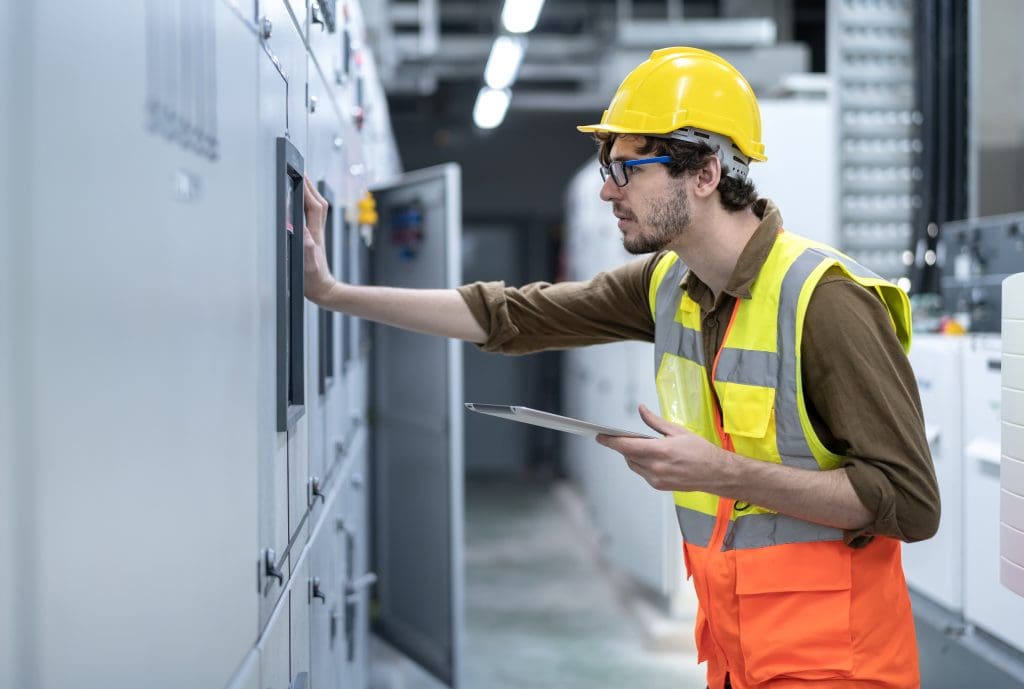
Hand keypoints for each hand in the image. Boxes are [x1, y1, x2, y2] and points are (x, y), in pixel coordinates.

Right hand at [302, 176, 336, 303]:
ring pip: (316, 207)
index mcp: (314, 234)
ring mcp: (316, 233)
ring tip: (300, 180)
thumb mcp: (307, 264)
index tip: (299, 175)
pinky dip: (307, 204)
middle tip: (300, 170)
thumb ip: (306, 248)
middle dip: (309, 185)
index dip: (307, 190)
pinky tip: (300, 203)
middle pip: (317, 201)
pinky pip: (312, 215)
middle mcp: (317, 230)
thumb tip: (304, 232)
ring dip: (309, 193)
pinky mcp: (314, 237)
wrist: (322, 290)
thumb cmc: (313, 279)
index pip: (313, 205)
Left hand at [597, 404, 728, 491]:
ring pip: (633, 465)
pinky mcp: (659, 486)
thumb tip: (641, 410)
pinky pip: (642, 473)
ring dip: (632, 455)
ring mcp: (657, 479)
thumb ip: (655, 422)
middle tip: (625, 437)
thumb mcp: (678, 431)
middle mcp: (657, 467)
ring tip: (643, 446)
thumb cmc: (701, 452)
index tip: (601, 436)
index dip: (611, 441)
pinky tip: (652, 458)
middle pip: (627, 456)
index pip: (627, 446)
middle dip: (623, 446)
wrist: (716, 473)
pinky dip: (641, 464)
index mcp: (661, 451)